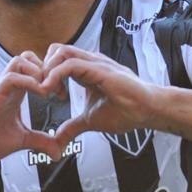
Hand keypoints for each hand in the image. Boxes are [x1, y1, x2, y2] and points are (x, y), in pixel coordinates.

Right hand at [0, 53, 63, 164]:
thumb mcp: (20, 141)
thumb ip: (40, 141)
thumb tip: (59, 152)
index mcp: (16, 93)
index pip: (35, 69)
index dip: (52, 77)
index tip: (62, 95)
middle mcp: (8, 86)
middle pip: (29, 57)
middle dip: (48, 68)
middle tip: (58, 89)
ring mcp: (0, 88)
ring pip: (21, 60)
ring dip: (39, 72)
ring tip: (49, 91)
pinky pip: (13, 77)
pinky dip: (30, 82)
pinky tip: (41, 95)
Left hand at [40, 44, 162, 144]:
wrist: (148, 110)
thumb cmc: (126, 111)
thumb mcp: (90, 121)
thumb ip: (72, 127)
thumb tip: (57, 141)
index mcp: (85, 70)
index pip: (57, 59)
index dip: (47, 74)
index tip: (48, 95)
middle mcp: (88, 62)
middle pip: (55, 50)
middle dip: (43, 69)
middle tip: (44, 91)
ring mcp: (94, 63)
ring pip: (61, 52)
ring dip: (47, 70)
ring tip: (46, 91)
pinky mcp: (99, 69)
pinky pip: (70, 64)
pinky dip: (55, 75)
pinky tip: (53, 92)